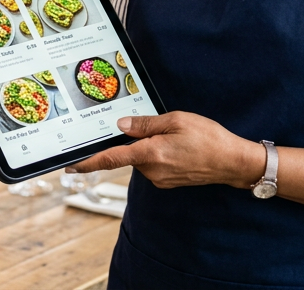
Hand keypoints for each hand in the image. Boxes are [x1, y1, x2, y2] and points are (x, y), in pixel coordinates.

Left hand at [68, 112, 261, 189]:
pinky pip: (154, 165)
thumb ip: (145, 124)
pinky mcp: (168, 182)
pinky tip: (180, 148)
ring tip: (178, 138)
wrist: (232, 162)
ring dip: (151, 147)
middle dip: (138, 140)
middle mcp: (152, 171)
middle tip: (162, 129)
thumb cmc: (209, 139)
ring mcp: (160, 179)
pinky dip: (160, 154)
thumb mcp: (176, 120)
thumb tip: (122, 126)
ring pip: (143, 159)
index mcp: (151, 154)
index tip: (71, 166)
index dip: (88, 162)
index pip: (111, 159)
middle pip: (130, 154)